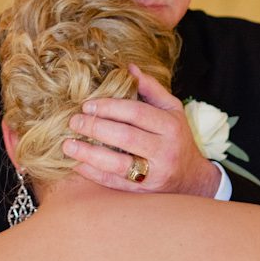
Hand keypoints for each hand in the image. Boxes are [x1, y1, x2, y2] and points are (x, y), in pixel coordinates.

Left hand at [63, 65, 216, 196]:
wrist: (192, 179)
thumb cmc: (177, 139)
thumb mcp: (172, 111)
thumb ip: (152, 89)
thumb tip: (129, 68)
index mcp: (170, 126)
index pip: (136, 113)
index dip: (109, 107)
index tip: (86, 105)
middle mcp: (164, 151)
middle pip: (125, 137)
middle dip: (95, 127)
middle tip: (73, 121)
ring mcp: (154, 174)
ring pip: (117, 164)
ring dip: (89, 154)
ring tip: (68, 144)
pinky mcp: (143, 192)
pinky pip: (114, 182)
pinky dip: (92, 173)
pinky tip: (76, 164)